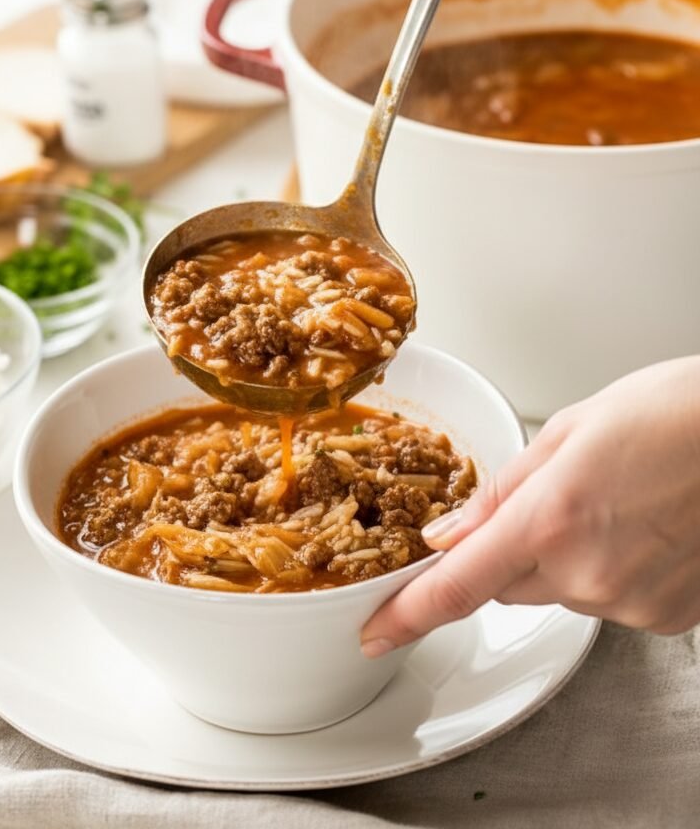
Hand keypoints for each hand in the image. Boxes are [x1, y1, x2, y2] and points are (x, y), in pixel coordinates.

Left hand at [361, 356, 699, 656]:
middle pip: (510, 585)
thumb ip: (501, 491)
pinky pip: (611, 601)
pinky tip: (644, 527)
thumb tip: (450, 534)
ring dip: (570, 558)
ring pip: (563, 592)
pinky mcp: (666, 618)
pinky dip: (614, 571)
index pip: (457, 586)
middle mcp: (588, 572)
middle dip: (514, 550)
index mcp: (550, 518)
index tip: (375, 632)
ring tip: (617, 502)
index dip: (408, 614)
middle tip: (558, 497)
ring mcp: (631, 602)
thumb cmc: (672, 414)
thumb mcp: (569, 430)